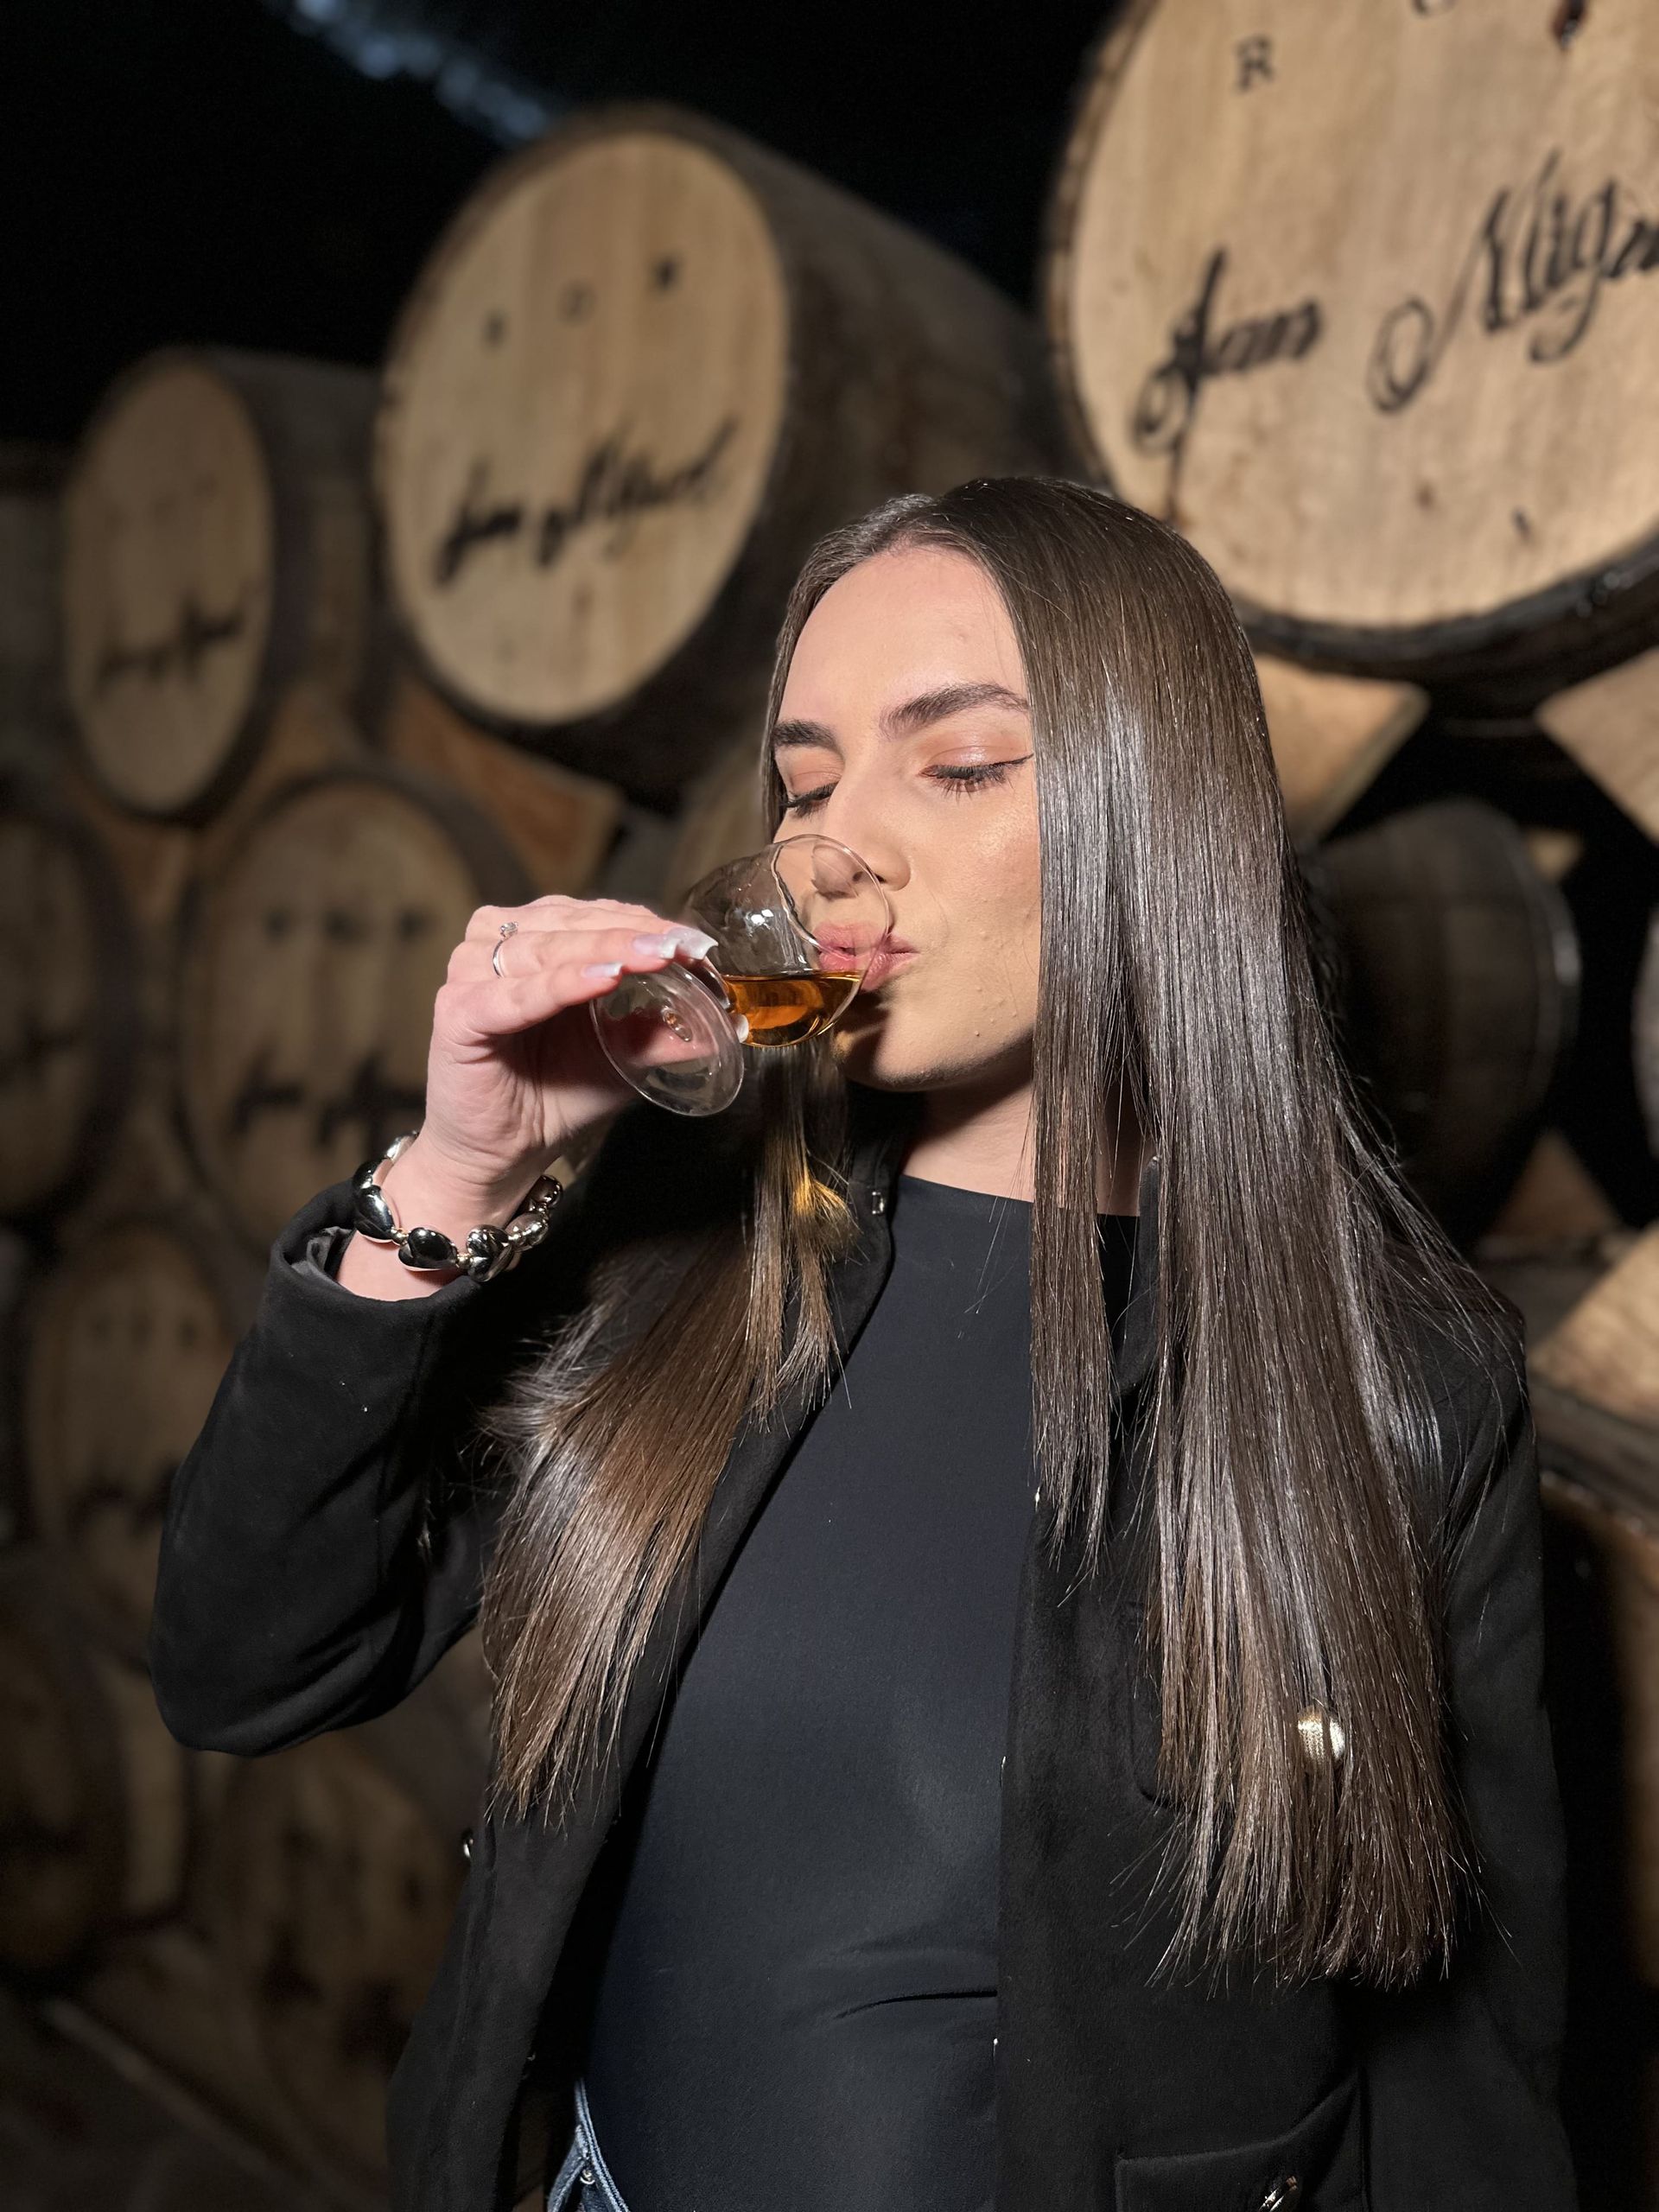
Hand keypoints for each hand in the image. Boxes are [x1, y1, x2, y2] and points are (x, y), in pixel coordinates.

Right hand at [335, 895, 714, 1300]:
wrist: (502, 1154)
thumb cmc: (554, 1096)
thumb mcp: (621, 1057)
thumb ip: (661, 1030)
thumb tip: (725, 1017)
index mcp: (536, 943)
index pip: (595, 917)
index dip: (645, 924)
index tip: (695, 941)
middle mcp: (497, 948)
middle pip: (572, 926)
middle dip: (633, 935)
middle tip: (683, 946)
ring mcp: (471, 976)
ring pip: (545, 950)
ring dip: (604, 949)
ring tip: (653, 956)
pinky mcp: (458, 1014)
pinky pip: (516, 994)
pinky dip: (560, 985)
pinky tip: (601, 979)